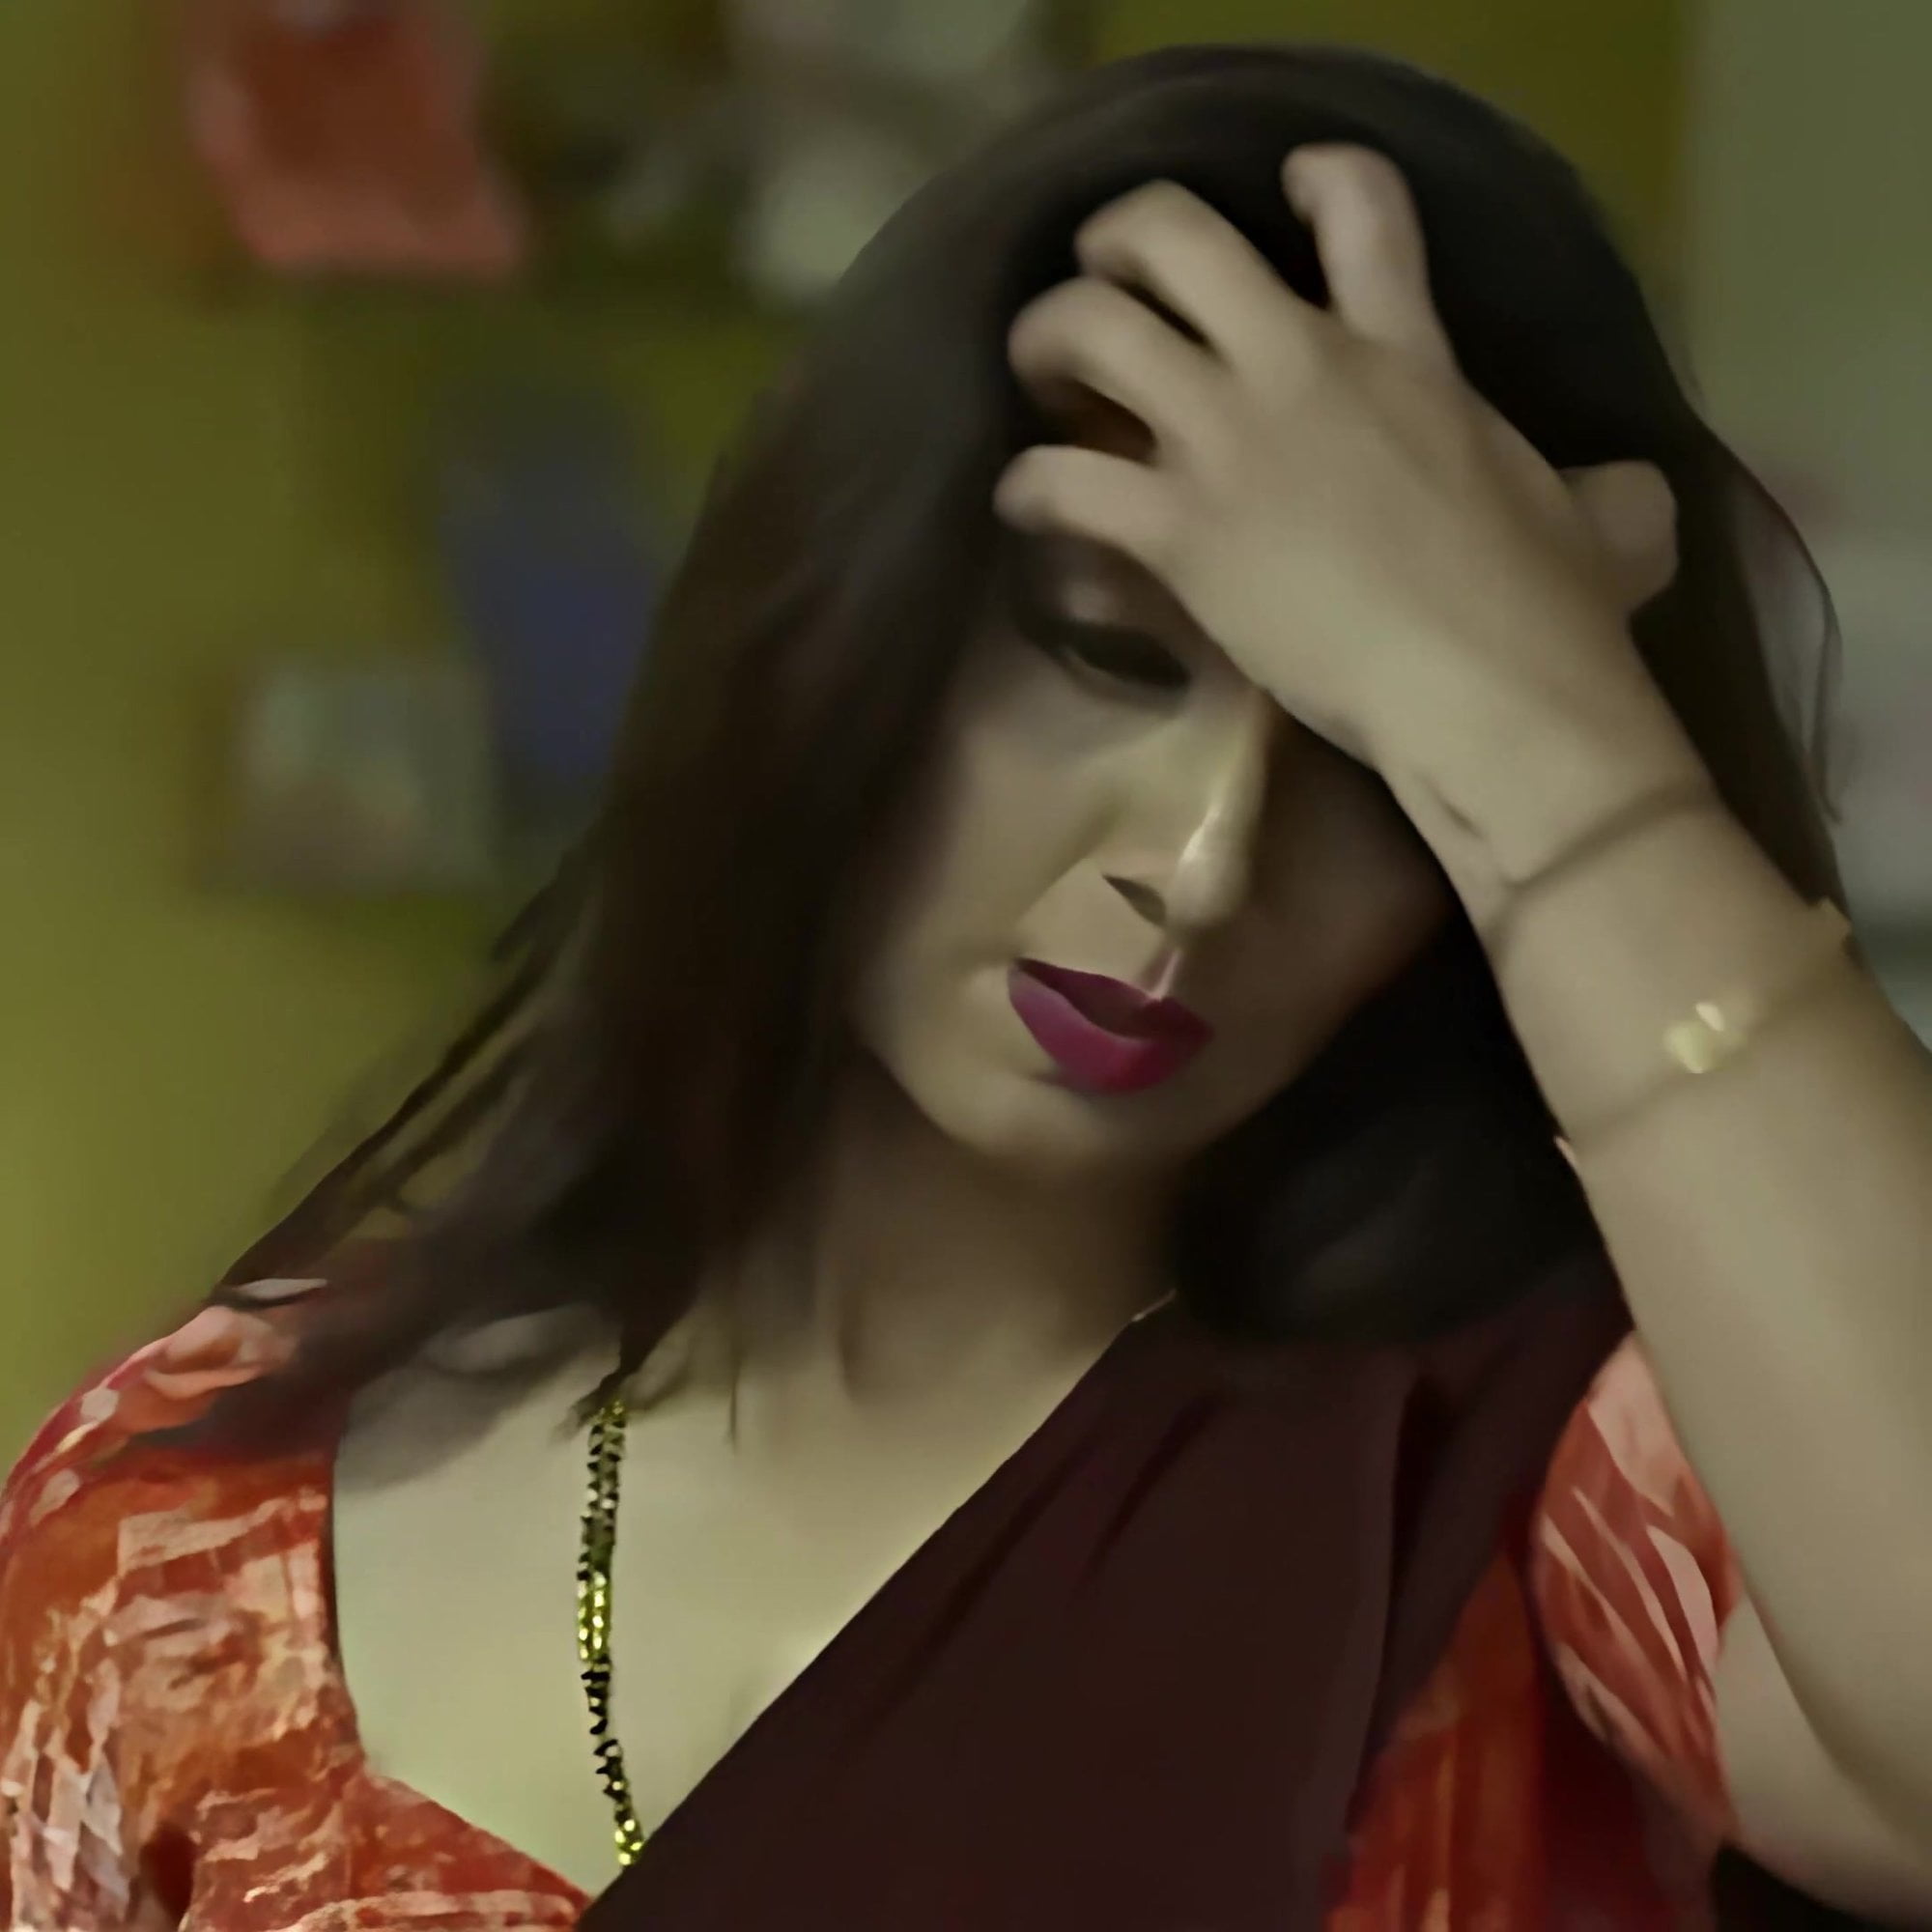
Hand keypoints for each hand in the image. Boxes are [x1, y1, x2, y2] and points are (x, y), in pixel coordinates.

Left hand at [994, 147, 1684, 792]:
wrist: (1490, 691)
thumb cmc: (1553, 611)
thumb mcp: (1605, 518)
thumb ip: (1600, 485)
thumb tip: (1628, 499)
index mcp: (1405, 349)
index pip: (1358, 204)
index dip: (1312, 176)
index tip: (1283, 187)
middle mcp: (1300, 366)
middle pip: (1171, 236)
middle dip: (1116, 243)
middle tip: (1100, 284)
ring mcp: (1229, 441)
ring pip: (1090, 331)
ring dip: (1047, 341)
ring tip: (1040, 379)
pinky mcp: (1178, 528)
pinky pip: (1060, 479)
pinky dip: (1029, 488)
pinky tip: (1030, 507)